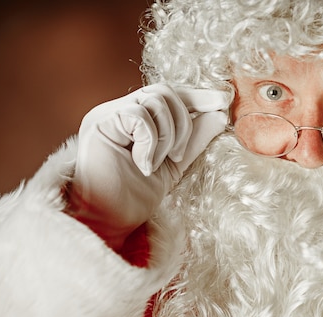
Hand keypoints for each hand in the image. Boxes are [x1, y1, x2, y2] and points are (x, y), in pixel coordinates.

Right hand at [66, 84, 227, 249]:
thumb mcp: (174, 165)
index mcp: (133, 118)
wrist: (109, 220)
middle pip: (165, 91)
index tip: (223, 101)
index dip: (197, 96)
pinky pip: (140, 116)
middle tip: (177, 156)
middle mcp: (118, 111)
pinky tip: (143, 164)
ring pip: (155, 100)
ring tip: (157, 164)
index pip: (169, 95)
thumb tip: (219, 115)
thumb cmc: (134, 197)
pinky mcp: (99, 122)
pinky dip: (151, 142)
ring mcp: (107, 114)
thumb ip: (194, 140)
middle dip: (183, 123)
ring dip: (167, 136)